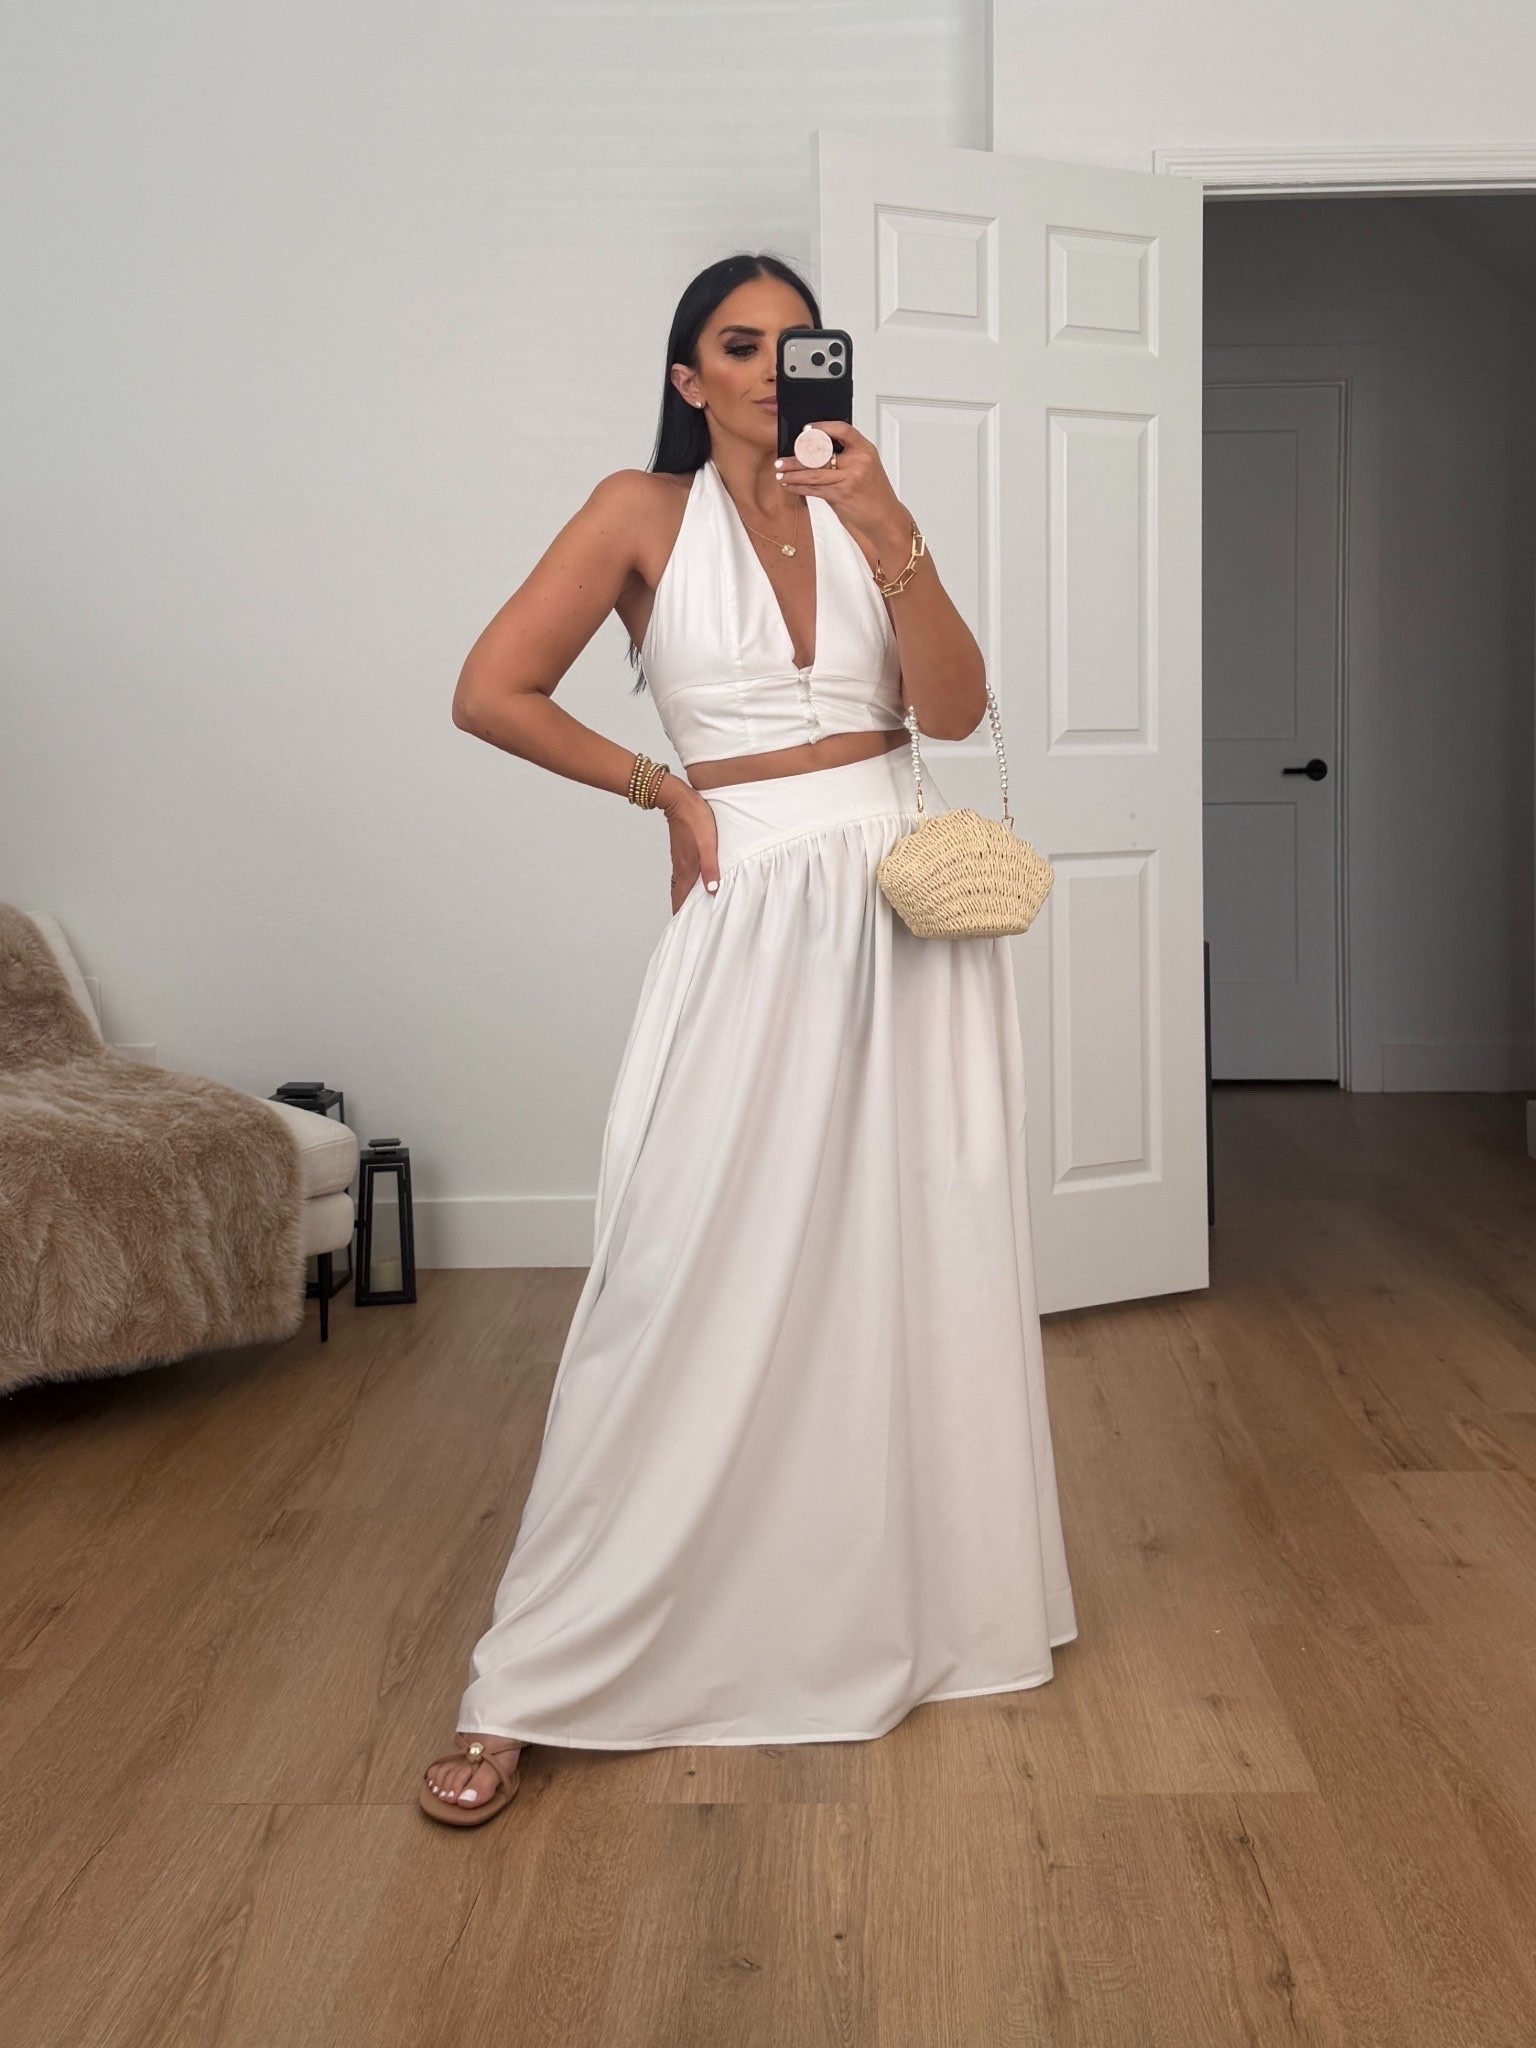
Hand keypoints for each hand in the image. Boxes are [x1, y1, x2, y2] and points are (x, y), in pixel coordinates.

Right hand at [656, 777, 720, 915]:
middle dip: (683, 910)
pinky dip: (688, 884)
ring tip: (694, 907)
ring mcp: (680, 859)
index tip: (684, 929)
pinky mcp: (682, 851)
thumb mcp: (707, 845)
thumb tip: (712, 890)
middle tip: (691, 922)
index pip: (679, 900)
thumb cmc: (695, 820)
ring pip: (680, 885)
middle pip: (679, 895)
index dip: (681, 915)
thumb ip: (710, 868)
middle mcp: (680, 868)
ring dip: (685, 897)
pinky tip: (697, 882)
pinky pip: (683, 874)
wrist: (680, 800)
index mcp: (686, 870)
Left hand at [774, 420, 909, 557]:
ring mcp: (850, 477)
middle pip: (821, 453)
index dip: (822, 427)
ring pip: (813, 473)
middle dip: (797, 457)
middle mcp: (859, 460)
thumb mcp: (865, 470)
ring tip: (780, 473)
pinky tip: (790, 485)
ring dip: (792, 473)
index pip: (843, 430)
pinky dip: (798, 487)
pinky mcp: (842, 494)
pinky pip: (814, 489)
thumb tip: (815, 454)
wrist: (886, 520)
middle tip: (781, 459)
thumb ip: (845, 460)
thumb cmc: (874, 496)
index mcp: (865, 449)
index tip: (806, 429)